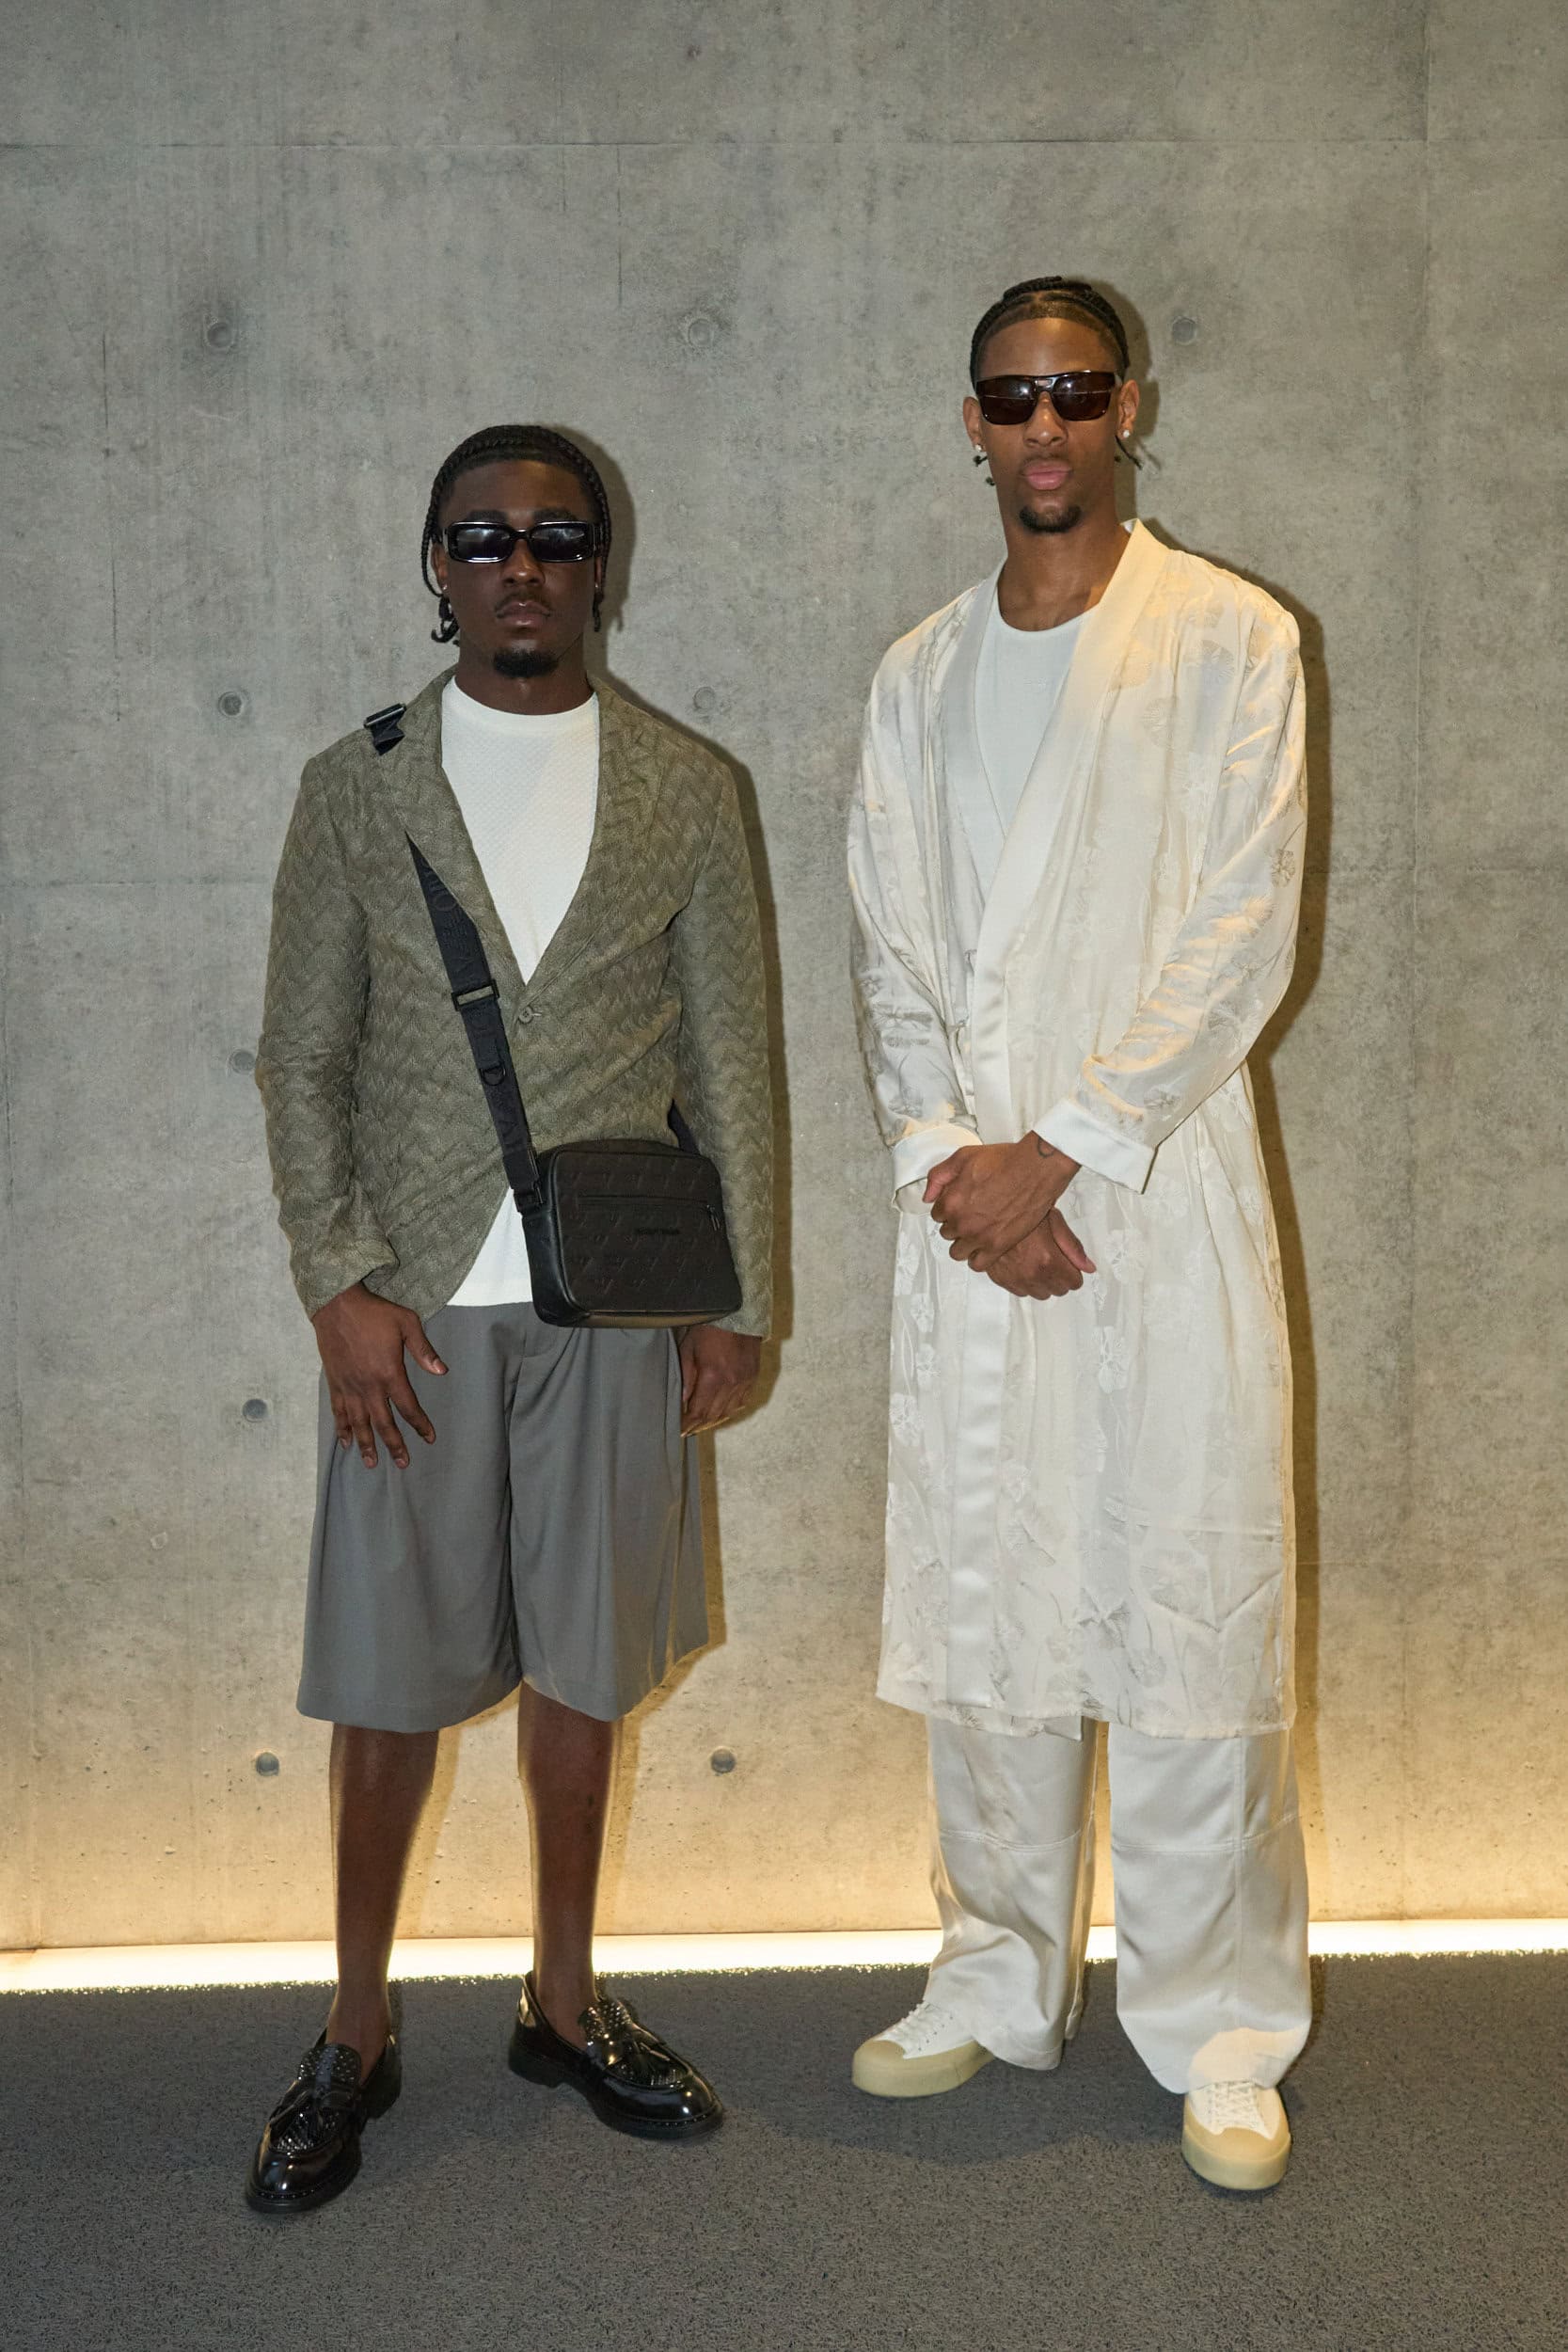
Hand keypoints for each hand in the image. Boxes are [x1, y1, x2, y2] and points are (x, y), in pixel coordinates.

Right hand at [312, 1282, 445, 1468]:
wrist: (336, 1304)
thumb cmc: (374, 1312)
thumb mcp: (407, 1323)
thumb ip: (423, 1349)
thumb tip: (442, 1371)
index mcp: (389, 1373)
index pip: (408, 1407)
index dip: (420, 1424)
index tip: (429, 1437)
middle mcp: (369, 1386)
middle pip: (383, 1423)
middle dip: (394, 1445)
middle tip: (403, 1463)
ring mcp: (349, 1386)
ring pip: (359, 1423)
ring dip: (366, 1444)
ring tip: (371, 1463)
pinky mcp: (335, 1382)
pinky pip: (338, 1411)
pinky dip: (342, 1428)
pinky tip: (345, 1442)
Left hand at [677, 1327, 761, 1435]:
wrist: (737, 1313)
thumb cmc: (709, 1328)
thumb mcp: (688, 1348)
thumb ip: (685, 1377)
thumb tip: (682, 1401)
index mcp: (713, 1376)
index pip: (698, 1411)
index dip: (688, 1423)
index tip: (680, 1430)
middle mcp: (731, 1382)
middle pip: (713, 1415)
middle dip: (699, 1425)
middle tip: (687, 1430)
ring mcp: (745, 1380)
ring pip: (729, 1412)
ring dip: (714, 1420)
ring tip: (701, 1424)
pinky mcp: (753, 1376)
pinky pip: (742, 1402)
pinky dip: (730, 1410)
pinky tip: (721, 1412)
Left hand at [925, 1137, 1079, 1270]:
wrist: (1035, 1169)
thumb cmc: (1004, 1161)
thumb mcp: (963, 1157)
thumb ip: (939, 1176)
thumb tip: (928, 1196)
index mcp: (951, 1202)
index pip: (937, 1214)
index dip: (948, 1207)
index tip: (958, 1203)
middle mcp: (962, 1223)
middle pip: (947, 1233)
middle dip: (956, 1224)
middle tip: (971, 1214)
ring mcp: (980, 1237)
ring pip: (957, 1252)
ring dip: (963, 1243)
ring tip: (975, 1232)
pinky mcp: (998, 1246)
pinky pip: (977, 1264)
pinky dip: (977, 1258)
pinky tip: (984, 1246)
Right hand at [985, 1210, 1096, 1300]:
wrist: (988, 1210)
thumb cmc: (1020, 1210)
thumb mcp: (1054, 1221)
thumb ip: (1073, 1247)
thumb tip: (1088, 1267)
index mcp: (1048, 1260)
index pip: (1074, 1282)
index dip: (1073, 1270)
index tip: (1068, 1260)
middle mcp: (1031, 1274)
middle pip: (1058, 1290)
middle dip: (1060, 1276)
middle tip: (1053, 1256)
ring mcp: (1015, 1279)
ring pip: (1040, 1293)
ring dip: (1042, 1281)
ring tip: (1036, 1259)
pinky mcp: (1000, 1279)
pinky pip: (1021, 1291)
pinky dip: (1025, 1281)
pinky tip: (1023, 1263)